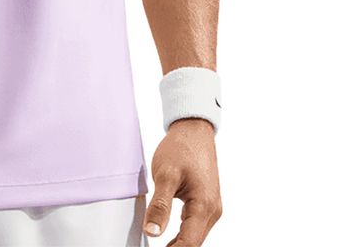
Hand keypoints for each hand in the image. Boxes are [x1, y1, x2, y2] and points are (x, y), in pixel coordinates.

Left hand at [143, 118, 221, 245]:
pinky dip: (183, 234)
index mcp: (204, 206)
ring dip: (179, 244)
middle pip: (193, 242)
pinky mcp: (206, 202)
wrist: (194, 130)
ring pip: (195, 235)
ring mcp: (211, 207)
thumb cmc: (181, 148)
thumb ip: (160, 205)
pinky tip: (168, 237)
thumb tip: (152, 232)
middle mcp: (212, 211)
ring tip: (158, 246)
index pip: (188, 243)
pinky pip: (195, 225)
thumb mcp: (165, 174)